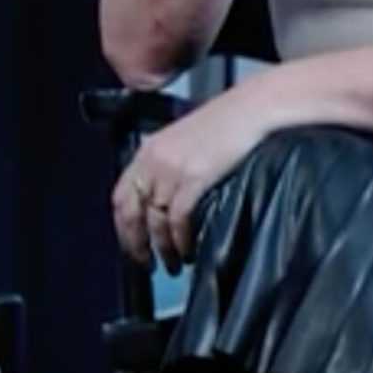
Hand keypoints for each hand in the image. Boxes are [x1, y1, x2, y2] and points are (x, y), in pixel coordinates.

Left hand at [111, 86, 278, 273]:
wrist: (251, 108)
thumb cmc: (226, 122)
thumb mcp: (185, 140)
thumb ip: (169, 164)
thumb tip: (164, 199)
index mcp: (148, 150)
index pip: (121, 195)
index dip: (123, 225)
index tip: (132, 243)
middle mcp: (154, 160)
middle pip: (132, 212)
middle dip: (136, 243)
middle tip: (146, 264)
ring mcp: (172, 169)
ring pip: (155, 220)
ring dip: (162, 248)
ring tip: (172, 264)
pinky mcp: (194, 177)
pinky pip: (179, 219)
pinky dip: (181, 240)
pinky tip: (189, 250)